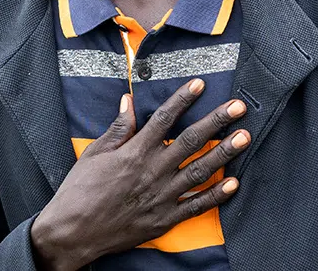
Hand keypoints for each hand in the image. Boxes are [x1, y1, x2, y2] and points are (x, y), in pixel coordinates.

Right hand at [29, 78, 250, 270]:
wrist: (73, 232)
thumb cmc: (79, 191)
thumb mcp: (94, 153)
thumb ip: (117, 128)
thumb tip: (128, 101)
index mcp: (134, 152)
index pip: (164, 119)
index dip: (183, 99)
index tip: (199, 84)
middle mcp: (152, 171)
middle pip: (191, 141)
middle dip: (217, 121)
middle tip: (238, 107)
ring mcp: (161, 196)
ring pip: (199, 170)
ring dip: (224, 153)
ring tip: (244, 137)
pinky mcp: (164, 219)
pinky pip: (195, 206)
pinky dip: (216, 195)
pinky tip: (234, 183)